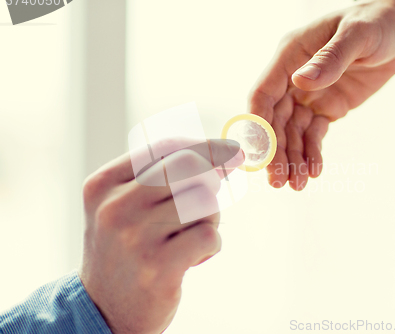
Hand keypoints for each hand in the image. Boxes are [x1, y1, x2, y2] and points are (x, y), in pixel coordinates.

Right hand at [79, 138, 242, 333]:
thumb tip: (220, 155)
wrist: (103, 310)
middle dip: (214, 174)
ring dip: (211, 217)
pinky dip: (212, 243)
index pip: (164, 148)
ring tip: (192, 235)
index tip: (230, 149)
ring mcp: (136, 237)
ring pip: (204, 201)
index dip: (204, 145)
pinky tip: (195, 256)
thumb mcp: (121, 206)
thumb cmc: (123, 250)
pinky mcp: (158, 266)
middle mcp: (116, 207)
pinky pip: (208, 234)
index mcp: (103, 185)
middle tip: (219, 186)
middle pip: (189, 166)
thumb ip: (157, 177)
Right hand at [249, 0, 394, 189]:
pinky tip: (314, 171)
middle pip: (275, 120)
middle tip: (277, 181)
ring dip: (293, 159)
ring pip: (293, 133)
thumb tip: (301, 82)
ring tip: (297, 185)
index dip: (258, 123)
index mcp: (290, 56)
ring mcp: (309, 95)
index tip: (259, 153)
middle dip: (275, 151)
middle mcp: (293, 79)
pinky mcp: (326, 108)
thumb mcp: (357, 35)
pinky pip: (314, 134)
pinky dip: (312, 153)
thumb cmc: (374, 23)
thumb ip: (330, 58)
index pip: (263, 93)